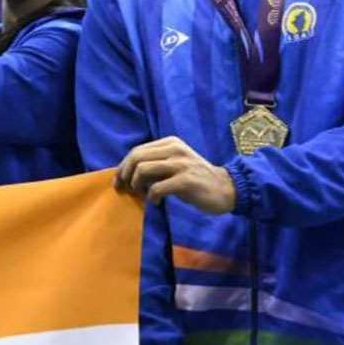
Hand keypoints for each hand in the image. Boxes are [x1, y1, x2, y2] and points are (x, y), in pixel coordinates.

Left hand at [115, 137, 236, 213]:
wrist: (225, 189)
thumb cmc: (196, 179)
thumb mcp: (176, 164)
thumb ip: (156, 164)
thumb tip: (126, 174)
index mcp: (170, 142)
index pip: (136, 150)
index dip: (123, 167)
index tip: (118, 181)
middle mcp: (175, 149)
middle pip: (136, 158)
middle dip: (125, 175)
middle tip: (127, 189)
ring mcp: (180, 164)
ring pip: (142, 170)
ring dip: (137, 185)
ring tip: (143, 194)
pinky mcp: (185, 181)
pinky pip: (156, 188)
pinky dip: (151, 197)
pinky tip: (156, 202)